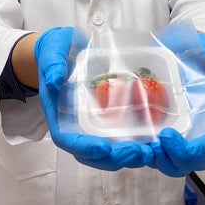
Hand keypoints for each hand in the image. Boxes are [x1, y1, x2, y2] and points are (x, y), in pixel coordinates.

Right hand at [35, 27, 152, 169]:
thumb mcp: (52, 50)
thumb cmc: (56, 49)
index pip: (67, 139)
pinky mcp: (107, 116)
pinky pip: (120, 136)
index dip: (84, 147)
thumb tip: (54, 81)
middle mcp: (74, 124)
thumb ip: (52, 64)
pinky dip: (135, 143)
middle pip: (91, 153)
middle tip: (137, 152)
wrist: (66, 46)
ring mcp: (92, 123)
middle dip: (114, 157)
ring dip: (128, 156)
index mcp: (57, 113)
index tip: (102, 148)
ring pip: (108, 151)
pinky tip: (153, 141)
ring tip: (149, 152)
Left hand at [148, 23, 204, 175]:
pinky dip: (137, 151)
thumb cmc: (197, 49)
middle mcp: (194, 129)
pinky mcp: (153, 126)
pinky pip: (148, 148)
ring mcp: (174, 130)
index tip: (171, 138)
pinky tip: (121, 142)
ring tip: (135, 148)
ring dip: (153, 160)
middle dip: (171, 160)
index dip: (195, 151)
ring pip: (166, 160)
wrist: (174, 41)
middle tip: (152, 146)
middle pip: (188, 162)